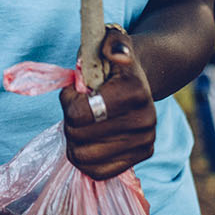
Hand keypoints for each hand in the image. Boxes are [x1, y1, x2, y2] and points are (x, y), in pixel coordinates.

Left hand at [59, 26, 156, 179]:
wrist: (141, 80)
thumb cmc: (114, 61)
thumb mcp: (111, 41)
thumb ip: (111, 42)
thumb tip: (114, 53)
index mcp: (135, 91)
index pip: (79, 114)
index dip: (68, 101)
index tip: (75, 91)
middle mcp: (145, 121)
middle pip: (78, 136)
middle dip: (70, 120)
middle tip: (79, 106)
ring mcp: (145, 142)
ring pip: (83, 158)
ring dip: (75, 140)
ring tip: (85, 123)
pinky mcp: (141, 158)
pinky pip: (97, 172)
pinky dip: (85, 159)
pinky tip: (90, 140)